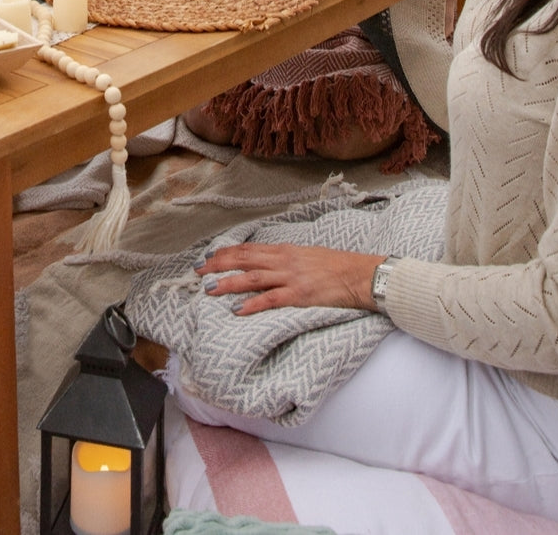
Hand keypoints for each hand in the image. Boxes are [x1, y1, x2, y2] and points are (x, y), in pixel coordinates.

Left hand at [197, 242, 382, 316]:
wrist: (359, 274)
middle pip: (244, 259)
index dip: (225, 252)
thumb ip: (284, 259)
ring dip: (228, 283)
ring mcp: (291, 277)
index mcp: (284, 250)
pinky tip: (238, 310)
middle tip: (198, 272)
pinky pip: (271, 299)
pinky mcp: (300, 295)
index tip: (207, 257)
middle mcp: (283, 260)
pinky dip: (252, 304)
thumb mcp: (305, 256)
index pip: (248, 249)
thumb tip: (264, 264)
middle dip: (218, 265)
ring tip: (209, 289)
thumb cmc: (335, 266)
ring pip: (252, 277)